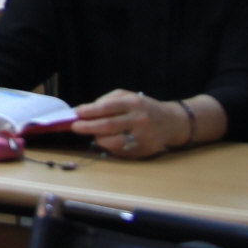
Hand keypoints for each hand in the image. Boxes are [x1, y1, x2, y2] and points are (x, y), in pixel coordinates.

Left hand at [71, 89, 190, 158]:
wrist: (172, 123)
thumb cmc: (144, 107)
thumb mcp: (129, 96)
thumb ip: (108, 100)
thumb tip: (86, 110)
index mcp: (134, 103)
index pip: (107, 107)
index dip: (89, 111)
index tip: (76, 113)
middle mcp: (139, 120)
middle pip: (108, 126)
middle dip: (88, 127)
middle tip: (75, 127)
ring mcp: (142, 137)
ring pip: (113, 141)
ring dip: (98, 138)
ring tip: (94, 134)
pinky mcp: (143, 151)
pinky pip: (120, 151)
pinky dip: (109, 147)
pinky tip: (108, 141)